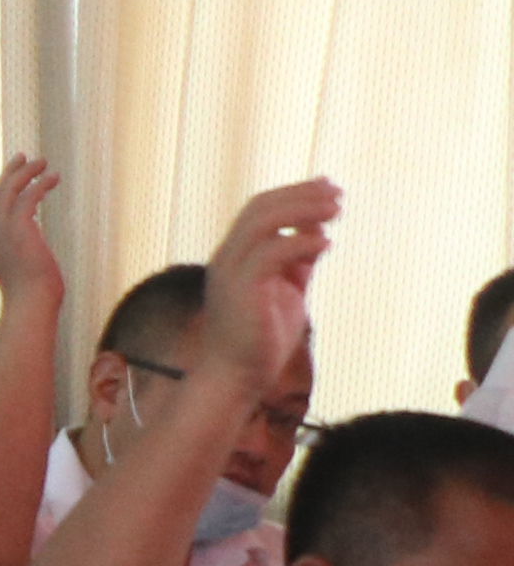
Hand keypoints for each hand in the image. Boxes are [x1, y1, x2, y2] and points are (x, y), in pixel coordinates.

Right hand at [0, 152, 65, 315]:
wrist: (32, 303)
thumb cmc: (34, 297)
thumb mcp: (25, 275)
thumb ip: (26, 261)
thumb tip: (38, 259)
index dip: (0, 193)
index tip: (12, 180)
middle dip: (8, 174)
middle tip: (22, 157)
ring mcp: (3, 232)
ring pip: (9, 191)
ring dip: (25, 173)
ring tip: (42, 161)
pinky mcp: (19, 228)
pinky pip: (28, 197)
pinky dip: (40, 184)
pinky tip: (53, 178)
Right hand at [197, 178, 338, 396]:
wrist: (236, 377)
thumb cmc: (261, 339)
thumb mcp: (287, 292)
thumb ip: (298, 263)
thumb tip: (318, 235)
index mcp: (235, 256)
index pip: (260, 210)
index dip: (295, 194)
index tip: (329, 188)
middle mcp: (227, 257)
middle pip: (260, 208)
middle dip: (302, 194)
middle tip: (338, 192)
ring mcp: (230, 271)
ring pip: (263, 222)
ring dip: (303, 210)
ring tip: (337, 209)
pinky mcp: (241, 289)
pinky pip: (271, 252)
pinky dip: (301, 243)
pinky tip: (327, 244)